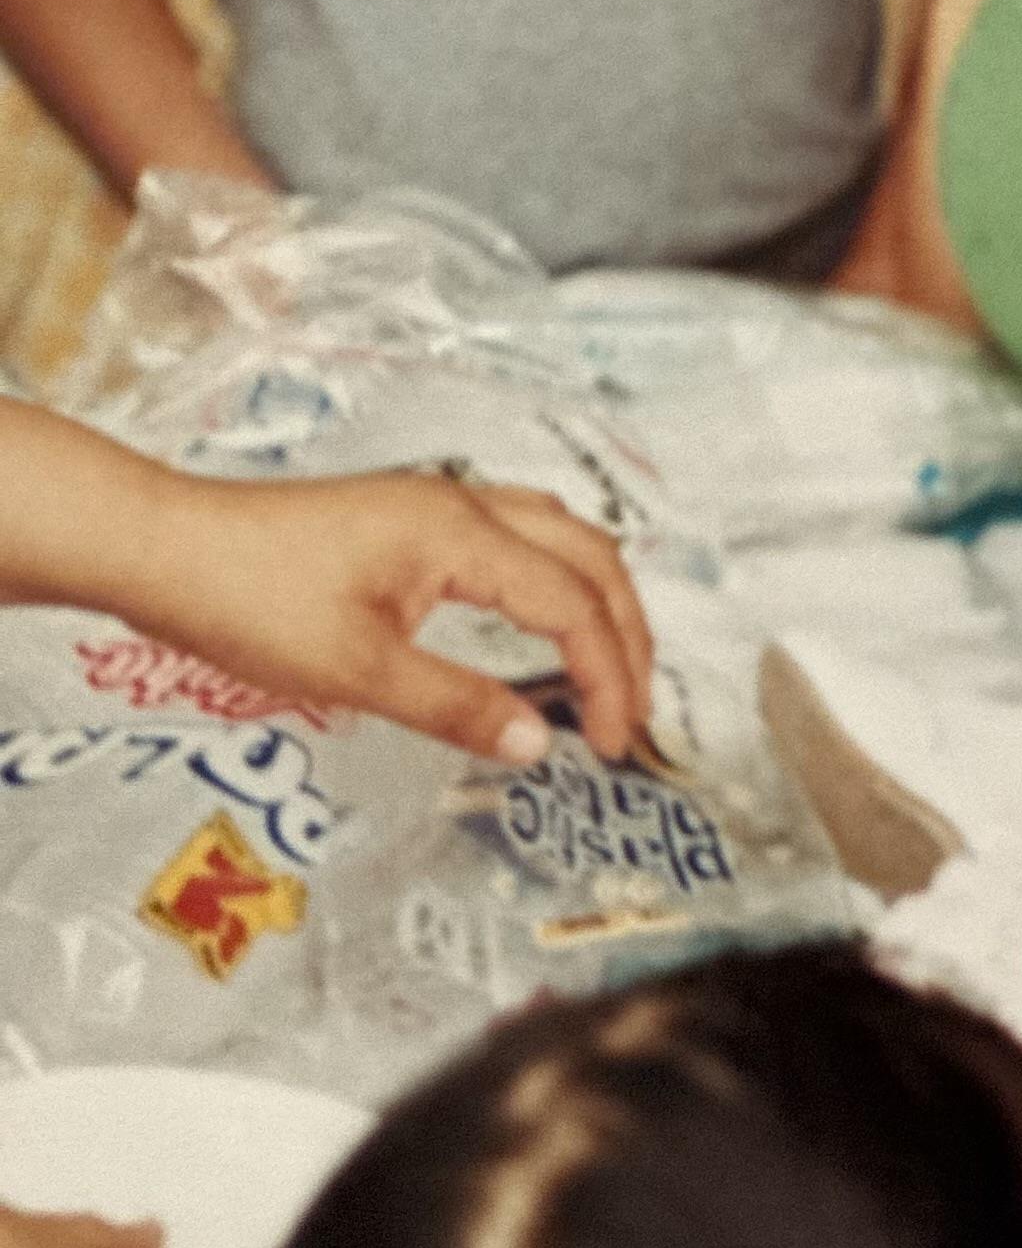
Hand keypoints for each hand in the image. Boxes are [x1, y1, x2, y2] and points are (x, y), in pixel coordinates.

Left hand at [124, 472, 651, 763]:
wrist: (162, 545)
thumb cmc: (247, 601)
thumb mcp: (354, 671)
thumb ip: (454, 706)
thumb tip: (535, 744)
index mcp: (463, 535)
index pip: (572, 605)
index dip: (607, 677)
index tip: (610, 745)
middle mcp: (466, 504)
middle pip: (590, 558)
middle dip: (628, 634)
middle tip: (633, 710)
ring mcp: (440, 502)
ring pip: (562, 535)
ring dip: (598, 599)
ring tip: (609, 664)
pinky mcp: (412, 514)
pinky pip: (521, 532)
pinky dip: (558, 576)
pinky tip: (542, 611)